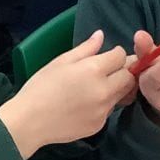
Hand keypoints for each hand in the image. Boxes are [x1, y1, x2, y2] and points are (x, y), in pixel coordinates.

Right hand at [0, 30, 133, 156]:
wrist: (30, 122)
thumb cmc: (40, 87)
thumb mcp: (60, 62)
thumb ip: (85, 49)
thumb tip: (100, 35)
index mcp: (93, 70)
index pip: (120, 56)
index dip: (116, 53)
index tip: (108, 56)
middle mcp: (104, 90)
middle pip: (129, 77)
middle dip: (123, 71)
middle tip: (110, 71)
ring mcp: (104, 110)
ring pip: (123, 94)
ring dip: (117, 87)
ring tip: (98, 86)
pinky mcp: (100, 125)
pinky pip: (110, 110)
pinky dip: (104, 104)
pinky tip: (87, 103)